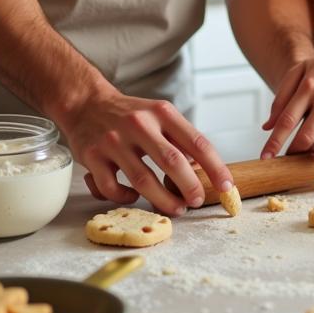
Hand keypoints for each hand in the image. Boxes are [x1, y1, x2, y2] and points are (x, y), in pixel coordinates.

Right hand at [58, 85, 232, 216]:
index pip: (197, 142)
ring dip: (163, 200)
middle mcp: (140, 124)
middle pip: (173, 162)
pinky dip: (125, 198)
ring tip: (175, 209)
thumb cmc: (130, 115)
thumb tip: (202, 169)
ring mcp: (114, 140)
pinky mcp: (93, 156)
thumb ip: (179, 139)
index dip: (216, 167)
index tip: (227, 186)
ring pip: (143, 180)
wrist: (86, 103)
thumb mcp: (159, 116)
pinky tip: (133, 197)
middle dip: (190, 187)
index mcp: (163, 113)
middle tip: (197, 201)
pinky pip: (112, 188)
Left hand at [260, 37, 313, 166]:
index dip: (274, 142)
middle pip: (306, 136)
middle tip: (290, 163)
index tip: (266, 157)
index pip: (287, 119)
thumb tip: (267, 125)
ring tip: (311, 163)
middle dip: (295, 154)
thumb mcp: (302, 69)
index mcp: (308, 86)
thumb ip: (282, 96)